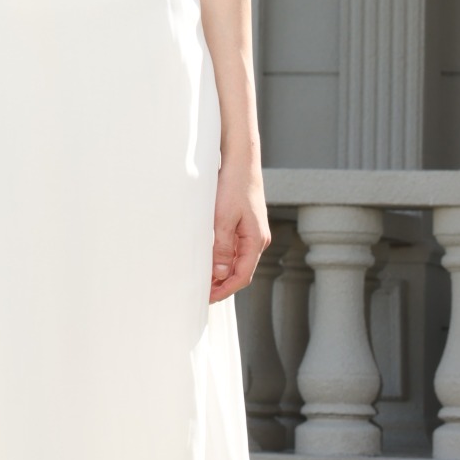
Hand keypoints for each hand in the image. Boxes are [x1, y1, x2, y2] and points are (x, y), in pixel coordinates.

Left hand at [210, 160, 269, 303]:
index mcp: (256, 240)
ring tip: (203, 279)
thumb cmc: (234, 185)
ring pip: (238, 261)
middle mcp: (257, 239)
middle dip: (223, 284)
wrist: (241, 161)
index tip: (208, 298)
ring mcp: (252, 232)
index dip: (225, 290)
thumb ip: (222, 247)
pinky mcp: (245, 225)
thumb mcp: (223, 218)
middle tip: (202, 293)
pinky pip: (235, 248)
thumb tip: (221, 274)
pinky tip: (210, 259)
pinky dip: (223, 258)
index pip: (242, 276)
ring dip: (222, 272)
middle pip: (241, 271)